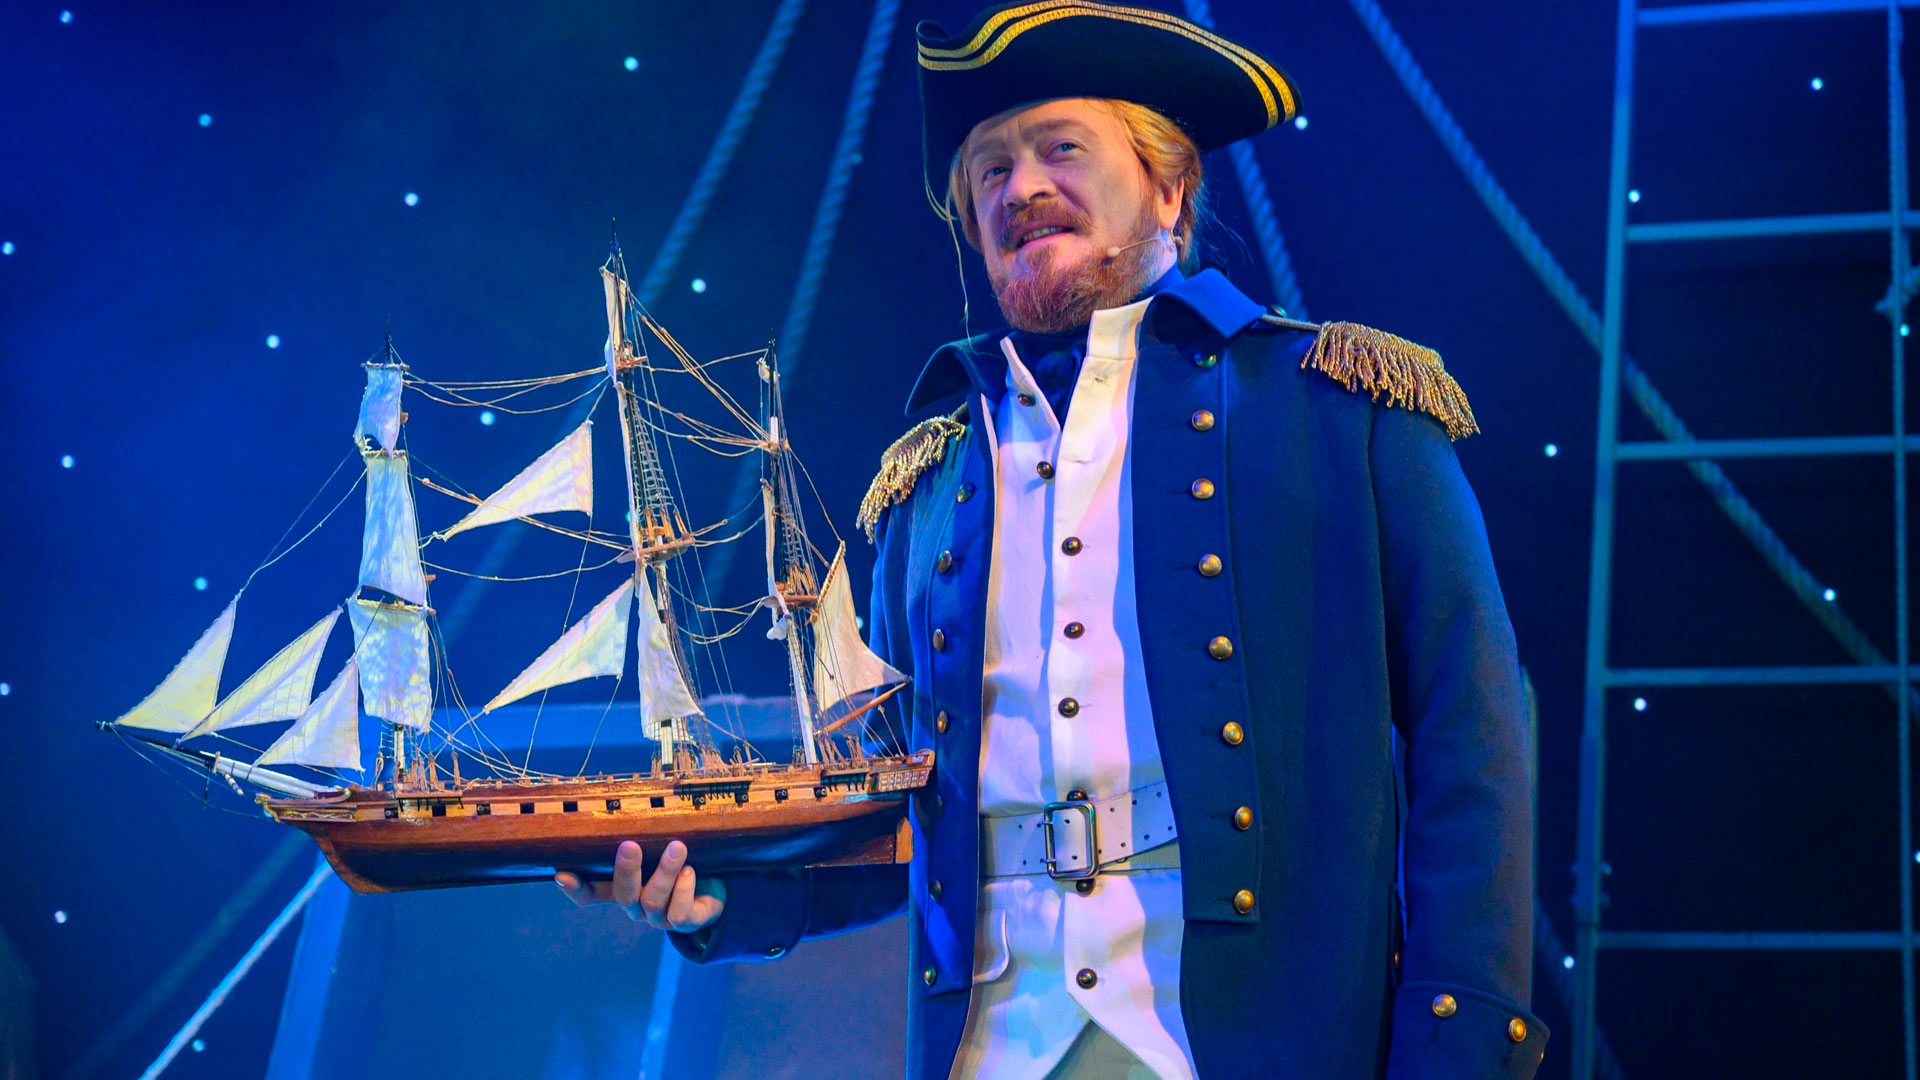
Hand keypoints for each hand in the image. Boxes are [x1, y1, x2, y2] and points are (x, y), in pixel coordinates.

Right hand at [555, 839, 726, 932]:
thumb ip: (642, 834)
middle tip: (630, 846)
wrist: (719, 881)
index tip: (562, 873)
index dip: (575, 888)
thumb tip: (627, 802)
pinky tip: (690, 872)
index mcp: (622, 887)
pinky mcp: (686, 922)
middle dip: (626, 871)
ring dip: (664, 873)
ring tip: (677, 848)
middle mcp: (637, 906)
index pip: (590, 895)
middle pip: (623, 895)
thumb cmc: (682, 858)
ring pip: (653, 900)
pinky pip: (680, 914)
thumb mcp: (658, 845)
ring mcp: (660, 917)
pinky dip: (684, 891)